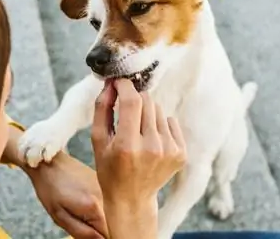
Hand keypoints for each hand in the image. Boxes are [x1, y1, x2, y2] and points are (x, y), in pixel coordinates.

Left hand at [26, 152, 107, 238]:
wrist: (50, 159)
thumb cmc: (50, 187)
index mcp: (95, 208)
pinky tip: (87, 204)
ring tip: (83, 213)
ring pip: (113, 213)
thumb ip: (82, 232)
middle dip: (103, 230)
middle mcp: (106, 197)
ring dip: (103, 219)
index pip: (111, 234)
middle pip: (114, 224)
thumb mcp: (59, 216)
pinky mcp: (105, 183)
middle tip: (85, 225)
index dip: (104, 238)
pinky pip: (109, 202)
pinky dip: (102, 208)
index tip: (92, 234)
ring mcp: (107, 188)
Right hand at [91, 79, 186, 238]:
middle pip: (147, 101)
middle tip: (125, 111)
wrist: (132, 199)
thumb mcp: (98, 139)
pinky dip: (159, 125)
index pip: (132, 100)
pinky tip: (150, 141)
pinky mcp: (181, 153)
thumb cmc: (109, 167)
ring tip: (137, 132)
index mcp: (128, 145)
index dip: (125, 85)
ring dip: (146, 113)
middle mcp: (152, 148)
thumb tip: (111, 83)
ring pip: (158, 109)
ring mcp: (170, 151)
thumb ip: (102, 108)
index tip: (119, 81)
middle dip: (134, 99)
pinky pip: (170, 121)